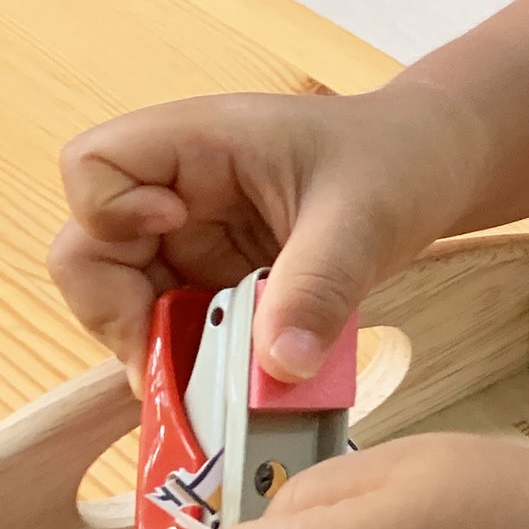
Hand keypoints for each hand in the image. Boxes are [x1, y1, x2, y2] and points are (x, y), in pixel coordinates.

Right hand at [48, 85, 476, 391]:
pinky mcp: (221, 284)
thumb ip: (318, 286)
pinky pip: (183, 329)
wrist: (436, 170)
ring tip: (214, 385)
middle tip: (172, 360)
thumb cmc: (397, 162)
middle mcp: (180, 193)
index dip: (109, 211)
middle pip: (93, 251)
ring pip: (131, 303)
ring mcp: (196, 242)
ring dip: (162, 349)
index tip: (172, 232)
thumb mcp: (364, 217)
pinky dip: (200, 362)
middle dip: (121, 312)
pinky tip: (239, 385)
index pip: (93, 166)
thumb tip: (281, 368)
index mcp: (198, 144)